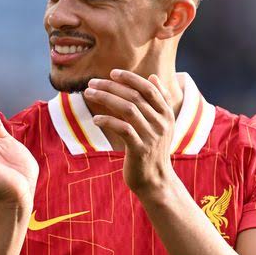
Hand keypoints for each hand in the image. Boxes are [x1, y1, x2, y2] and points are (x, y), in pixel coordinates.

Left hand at [83, 69, 175, 194]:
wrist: (155, 181)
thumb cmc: (153, 149)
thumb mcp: (161, 124)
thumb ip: (159, 100)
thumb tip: (153, 76)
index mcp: (167, 114)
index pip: (149, 88)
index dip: (130, 78)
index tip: (112, 73)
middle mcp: (161, 123)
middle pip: (135, 97)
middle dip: (111, 86)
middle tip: (92, 82)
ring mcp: (152, 136)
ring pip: (128, 109)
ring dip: (106, 99)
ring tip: (89, 94)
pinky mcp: (140, 150)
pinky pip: (123, 129)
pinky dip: (108, 121)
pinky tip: (95, 119)